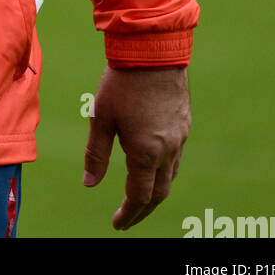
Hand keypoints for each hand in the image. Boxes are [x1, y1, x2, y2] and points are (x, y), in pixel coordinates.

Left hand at [83, 64, 190, 230]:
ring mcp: (180, 137)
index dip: (128, 213)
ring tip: (140, 197)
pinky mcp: (185, 124)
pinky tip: (153, 164)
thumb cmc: (122, 83)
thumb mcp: (101, 118)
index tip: (117, 224)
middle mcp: (168, 150)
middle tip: (128, 218)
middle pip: (159, 193)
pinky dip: (164, 170)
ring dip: (156, 191)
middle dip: (143, 210)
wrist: (154, 51)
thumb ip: (96, 154)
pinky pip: (176, 157)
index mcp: (146, 152)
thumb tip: (89, 184)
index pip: (139, 196)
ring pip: (170, 176)